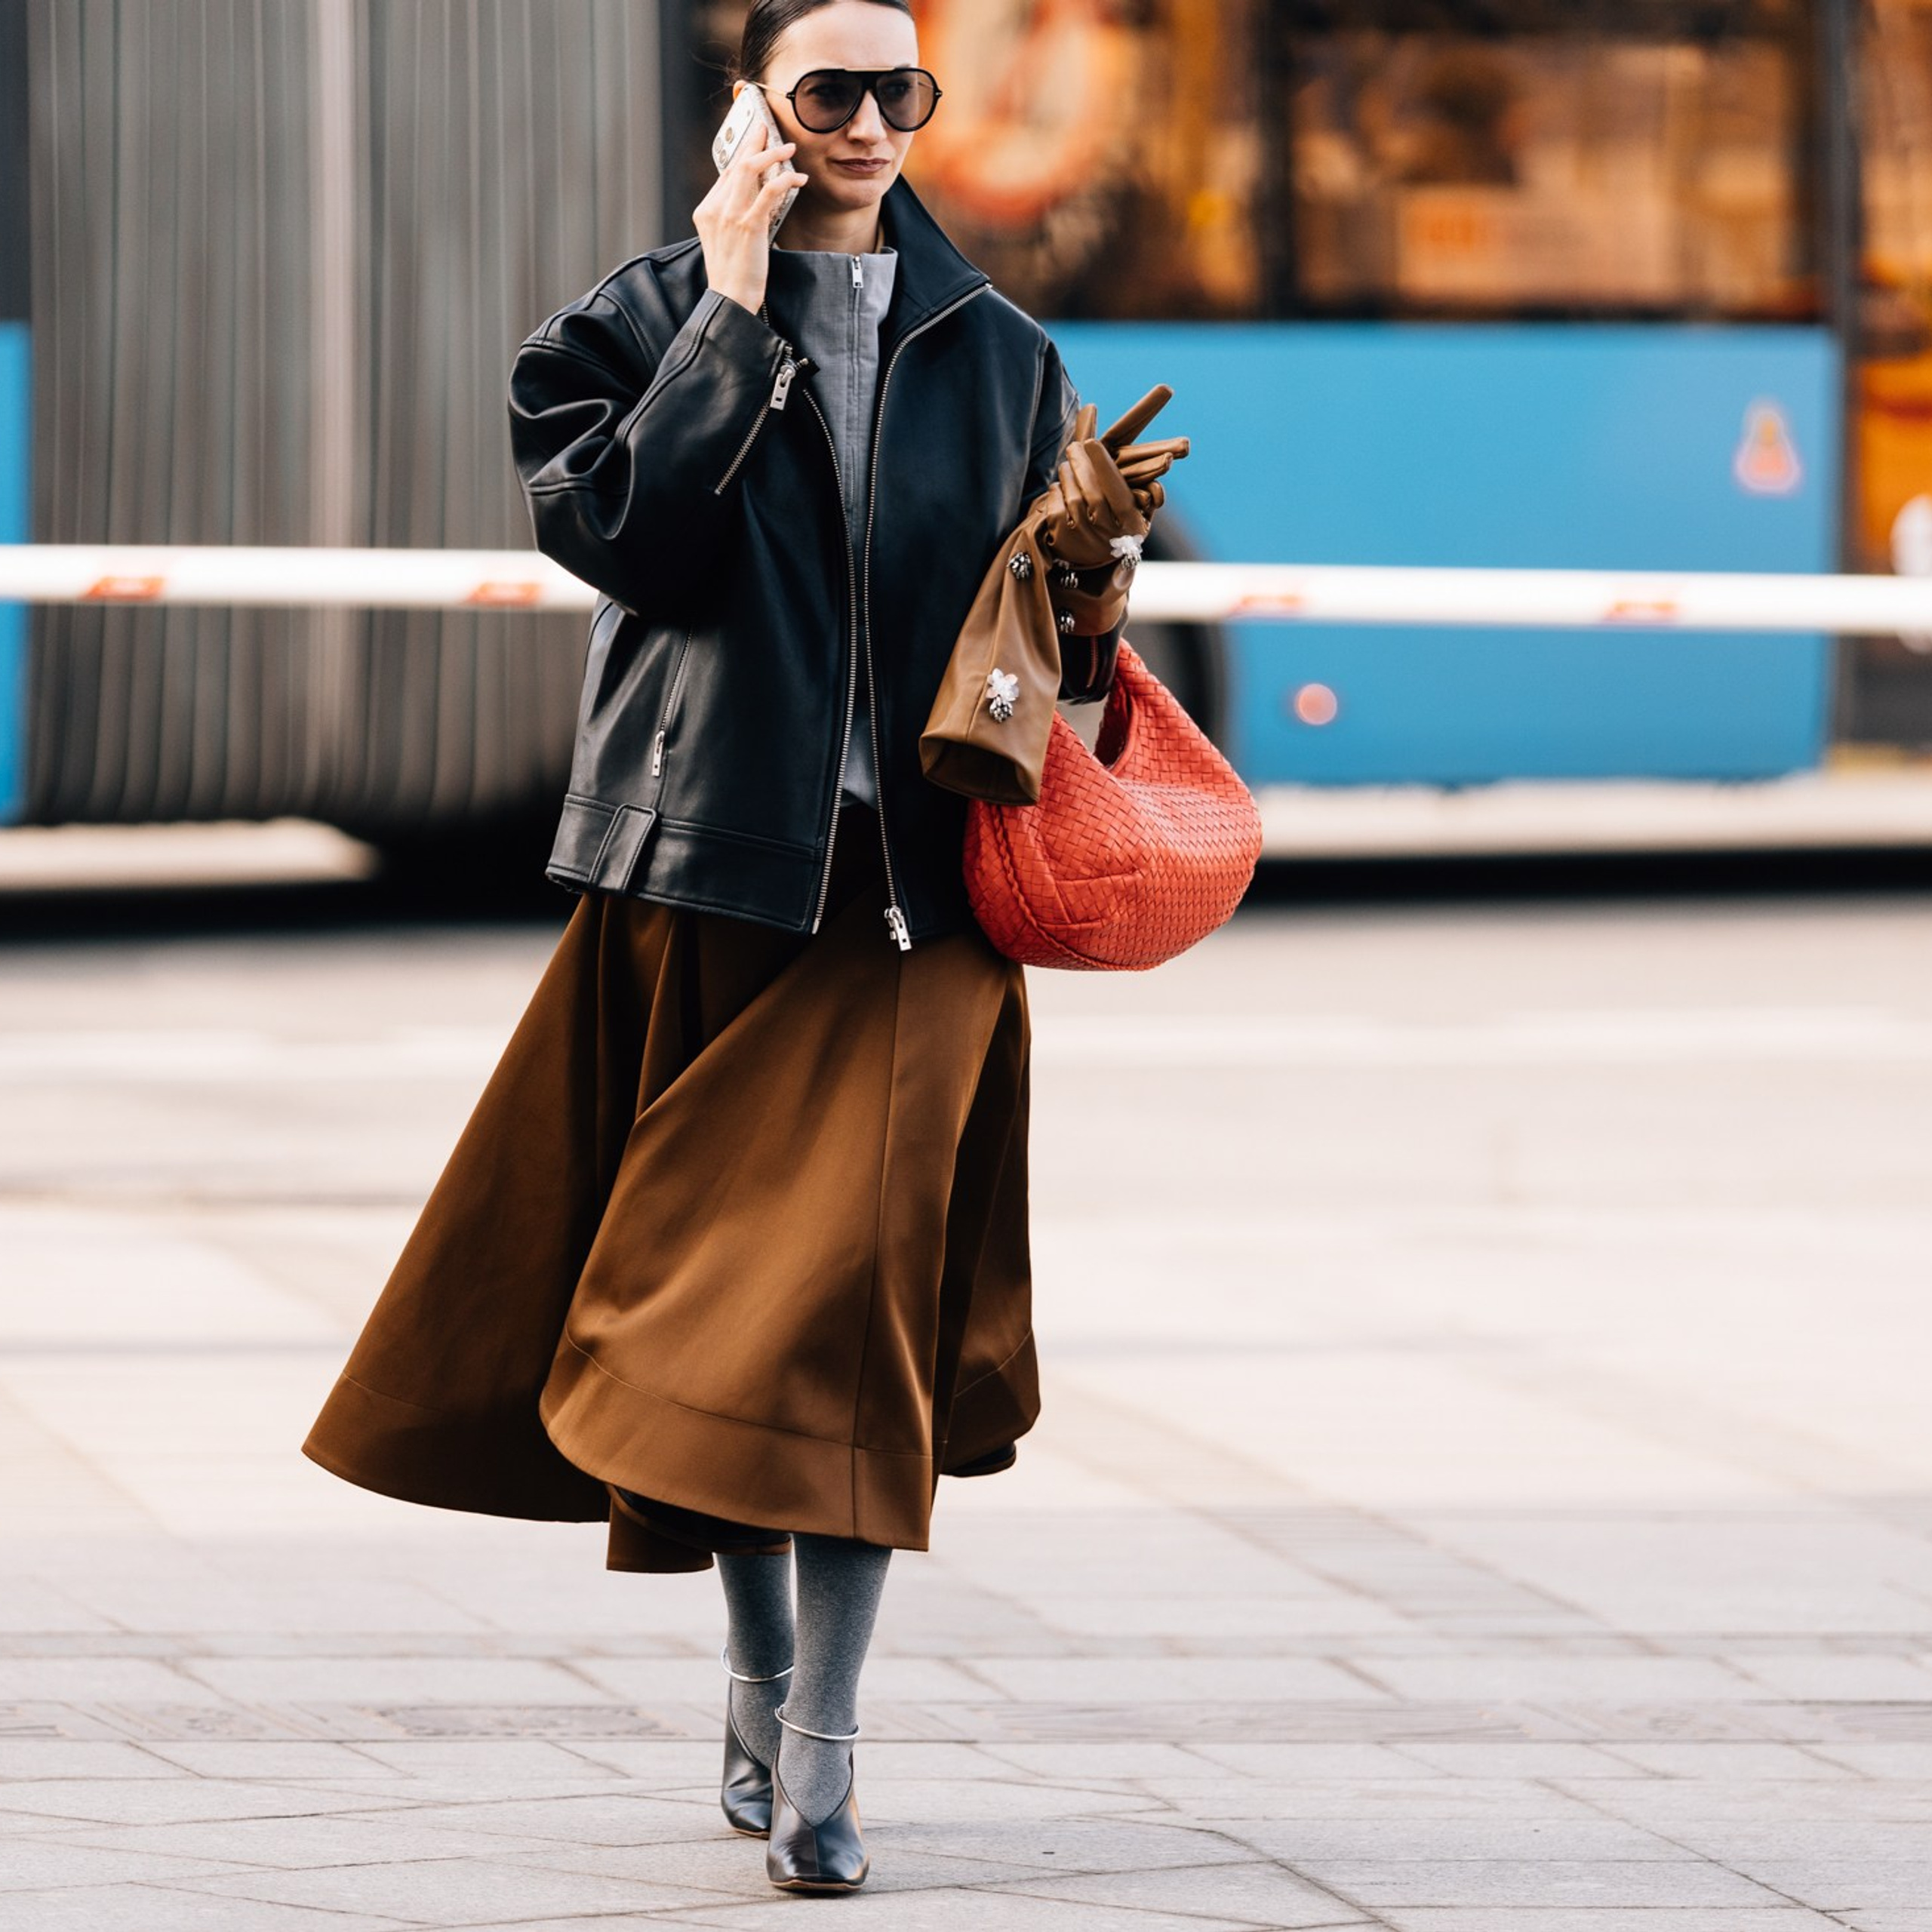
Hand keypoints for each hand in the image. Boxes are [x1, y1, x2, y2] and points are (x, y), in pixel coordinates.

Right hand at [694, 114, 806, 315]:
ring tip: (788, 148)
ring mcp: (730, 216)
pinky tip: (798, 178)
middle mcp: (715, 209)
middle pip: (736, 164)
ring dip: (772, 154)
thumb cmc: (732, 276)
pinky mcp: (748, 225)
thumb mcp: (727, 241)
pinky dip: (786, 179)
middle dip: (754, 142)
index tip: (755, 141)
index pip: (726, 174)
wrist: (730, 300)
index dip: (743, 154)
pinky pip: (769, 192)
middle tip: (769, 129)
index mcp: (706, 211)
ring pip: (750, 170)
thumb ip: (735, 217)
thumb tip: (759, 198)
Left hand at [1039, 421, 1148, 569]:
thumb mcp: (1141, 512)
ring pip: (1073, 499)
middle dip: (1081, 465)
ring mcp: (1085, 540)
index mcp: (1132, 526)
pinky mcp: (1063, 542)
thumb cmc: (1121, 527)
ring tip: (1067, 465)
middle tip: (1074, 446)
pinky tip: (1060, 487)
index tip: (1092, 442)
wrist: (1095, 567)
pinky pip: (1056, 508)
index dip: (1104, 466)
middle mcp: (1109, 536)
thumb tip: (1165, 458)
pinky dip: (1055, 492)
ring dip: (1067, 476)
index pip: (1118, 493)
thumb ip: (1149, 487)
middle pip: (1093, 494)